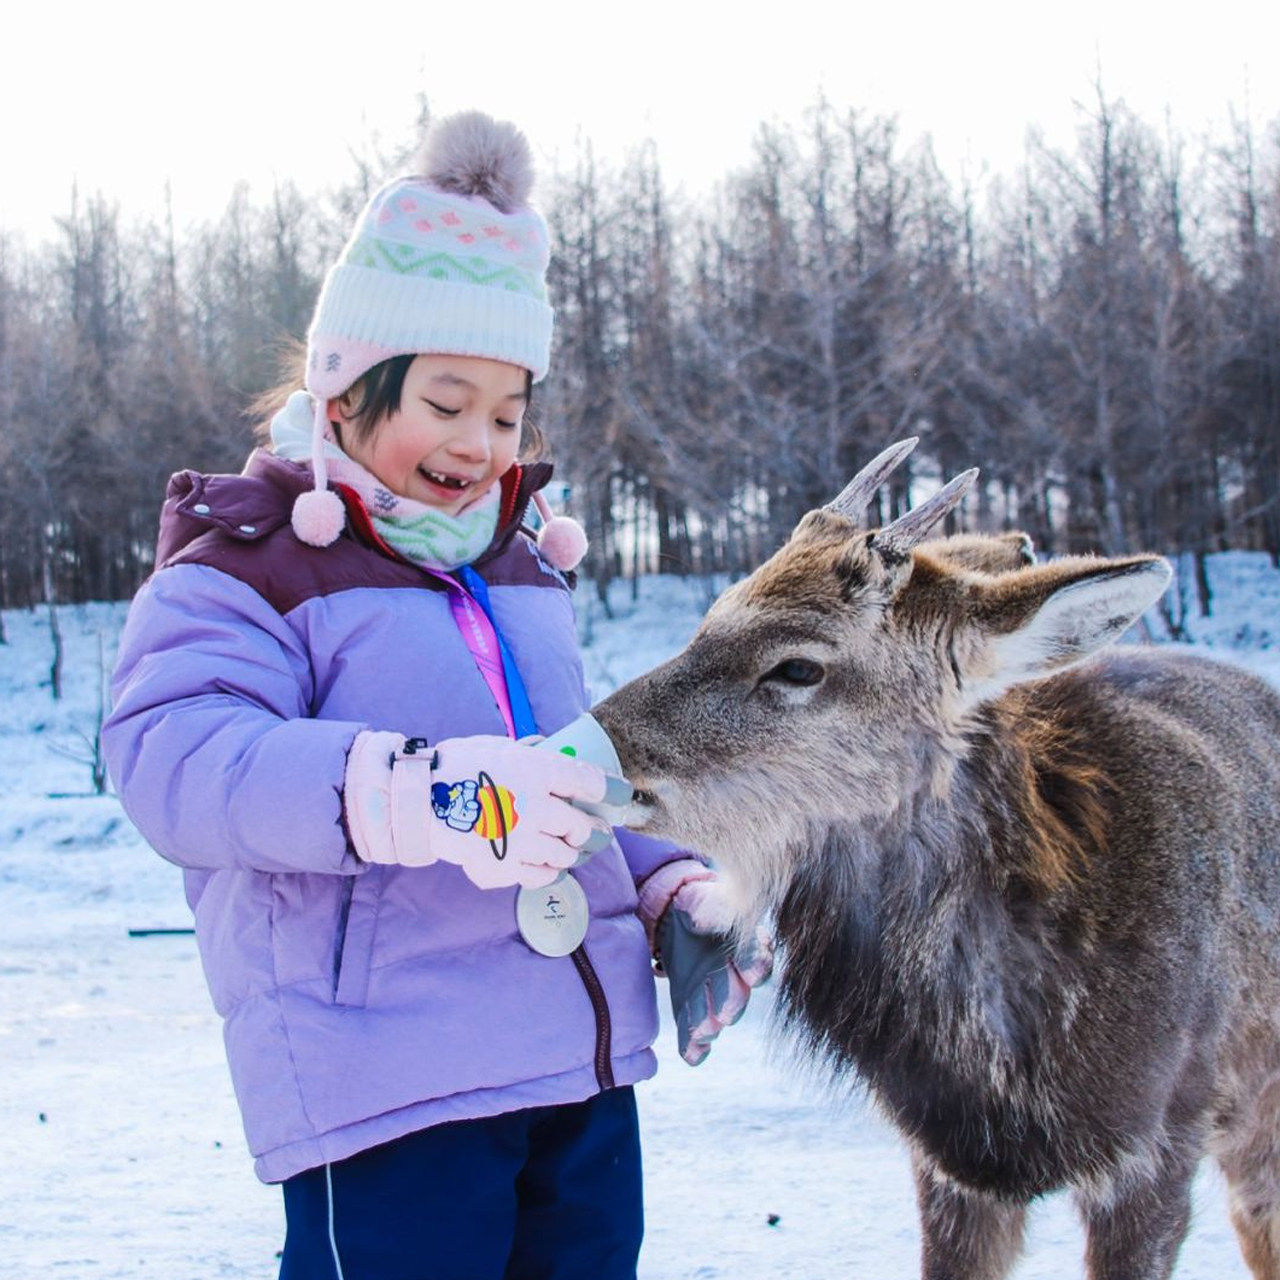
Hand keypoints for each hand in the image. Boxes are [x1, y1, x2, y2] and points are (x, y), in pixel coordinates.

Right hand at [344, 730, 629, 889]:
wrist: (418, 801)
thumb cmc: (457, 767)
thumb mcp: (497, 747)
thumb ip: (530, 752)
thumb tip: (552, 749)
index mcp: (538, 772)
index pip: (591, 783)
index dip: (612, 790)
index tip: (621, 795)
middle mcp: (536, 809)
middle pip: (583, 827)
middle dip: (592, 830)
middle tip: (592, 831)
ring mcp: (521, 842)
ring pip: (565, 856)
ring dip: (569, 852)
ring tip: (566, 848)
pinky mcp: (504, 868)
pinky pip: (541, 876)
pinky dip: (547, 871)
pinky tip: (544, 864)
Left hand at [639, 860, 773, 1064]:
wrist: (676, 919)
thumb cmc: (699, 905)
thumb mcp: (703, 901)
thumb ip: (711, 912)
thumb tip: (708, 921)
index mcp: (744, 944)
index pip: (755, 955)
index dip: (754, 964)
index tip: (753, 975)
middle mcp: (734, 975)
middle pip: (736, 991)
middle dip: (730, 1002)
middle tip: (724, 1014)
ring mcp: (713, 994)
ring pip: (716, 1013)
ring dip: (710, 1025)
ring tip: (702, 1034)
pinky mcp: (690, 1007)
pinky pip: (694, 1028)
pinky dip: (693, 1045)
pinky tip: (691, 1055)